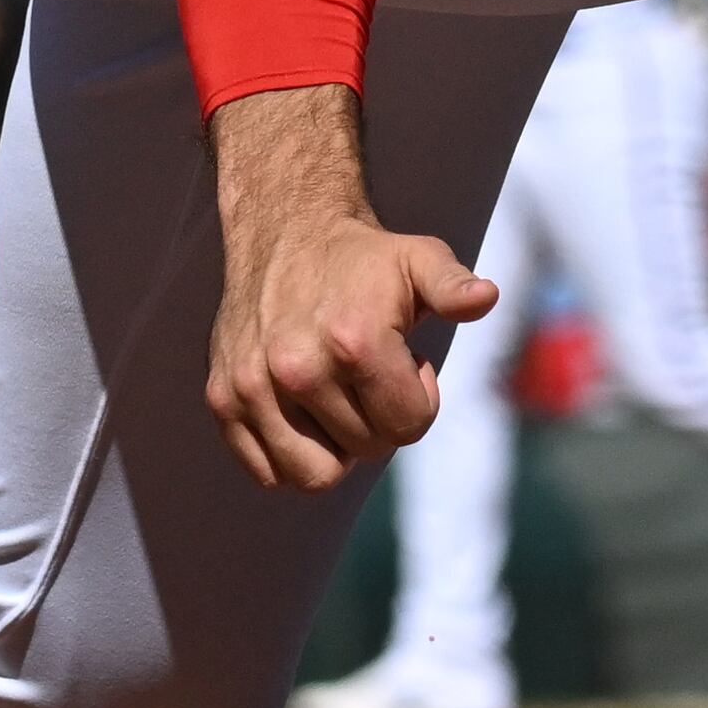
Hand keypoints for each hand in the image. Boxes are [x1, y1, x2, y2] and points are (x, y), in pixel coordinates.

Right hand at [203, 85, 494, 490]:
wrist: (283, 232)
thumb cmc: (364, 257)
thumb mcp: (421, 259)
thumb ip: (454, 287)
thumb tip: (485, 298)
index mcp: (354, 341)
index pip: (408, 427)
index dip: (419, 400)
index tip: (409, 364)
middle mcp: (297, 369)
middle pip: (366, 449)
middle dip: (381, 418)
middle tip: (371, 373)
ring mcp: (253, 388)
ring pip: (314, 476)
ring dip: (337, 445)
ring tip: (340, 396)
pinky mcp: (222, 399)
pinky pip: (268, 472)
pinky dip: (293, 456)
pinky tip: (306, 412)